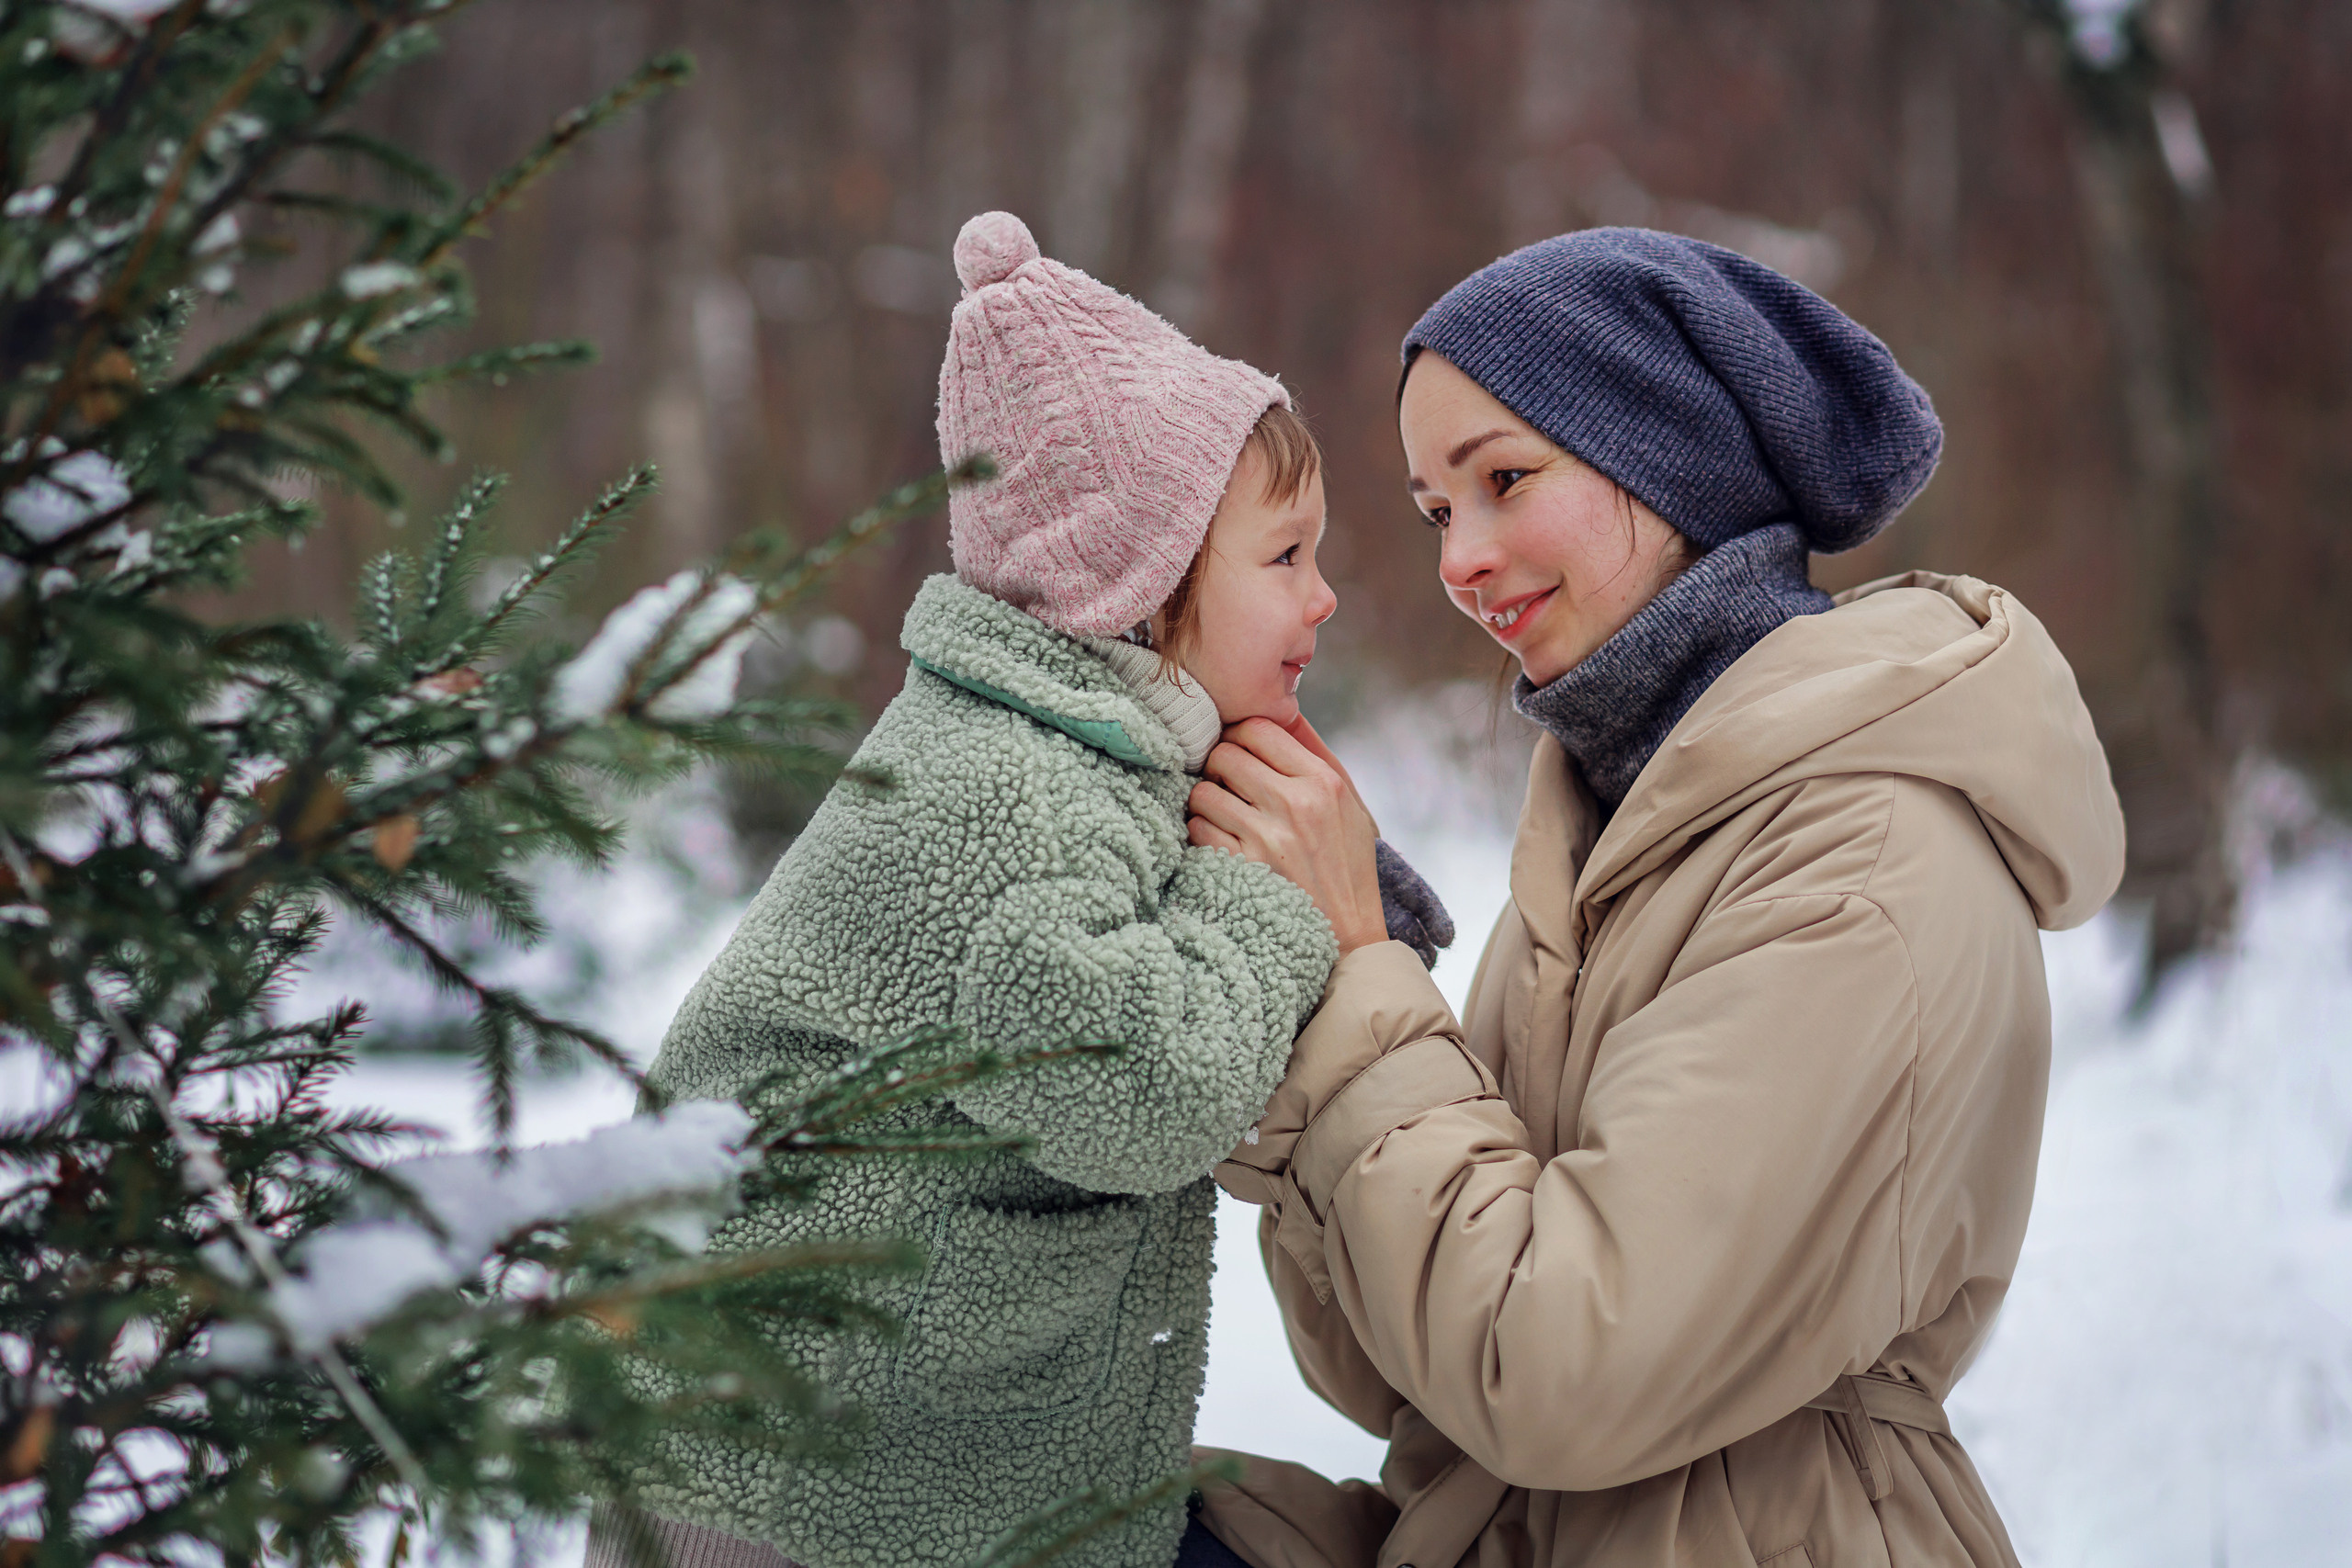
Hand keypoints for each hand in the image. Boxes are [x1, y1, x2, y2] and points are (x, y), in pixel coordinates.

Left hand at [1187, 714, 1387, 952]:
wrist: (1346, 937)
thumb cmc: (1346, 866)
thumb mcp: (1350, 806)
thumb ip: (1317, 755)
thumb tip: (1282, 711)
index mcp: (1323, 781)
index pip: (1259, 728)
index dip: (1240, 737)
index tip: (1240, 754)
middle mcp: (1296, 803)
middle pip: (1224, 753)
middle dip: (1219, 768)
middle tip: (1228, 787)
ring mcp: (1267, 837)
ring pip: (1204, 790)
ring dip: (1207, 803)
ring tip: (1225, 818)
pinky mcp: (1241, 867)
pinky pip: (1197, 828)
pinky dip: (1202, 833)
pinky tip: (1221, 843)